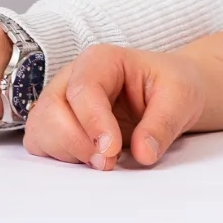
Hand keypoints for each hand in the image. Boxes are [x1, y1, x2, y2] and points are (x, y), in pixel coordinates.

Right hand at [23, 44, 208, 169]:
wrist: (171, 95)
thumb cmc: (173, 87)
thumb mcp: (181, 97)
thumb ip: (163, 124)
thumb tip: (143, 154)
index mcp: (101, 60)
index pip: (82, 89)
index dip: (93, 122)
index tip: (112, 150)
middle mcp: (73, 78)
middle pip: (50, 111)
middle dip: (76, 143)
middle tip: (109, 162)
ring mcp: (61, 103)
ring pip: (40, 131)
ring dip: (67, 154)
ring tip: (103, 162)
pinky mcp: (59, 127)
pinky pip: (42, 146)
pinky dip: (60, 160)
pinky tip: (90, 162)